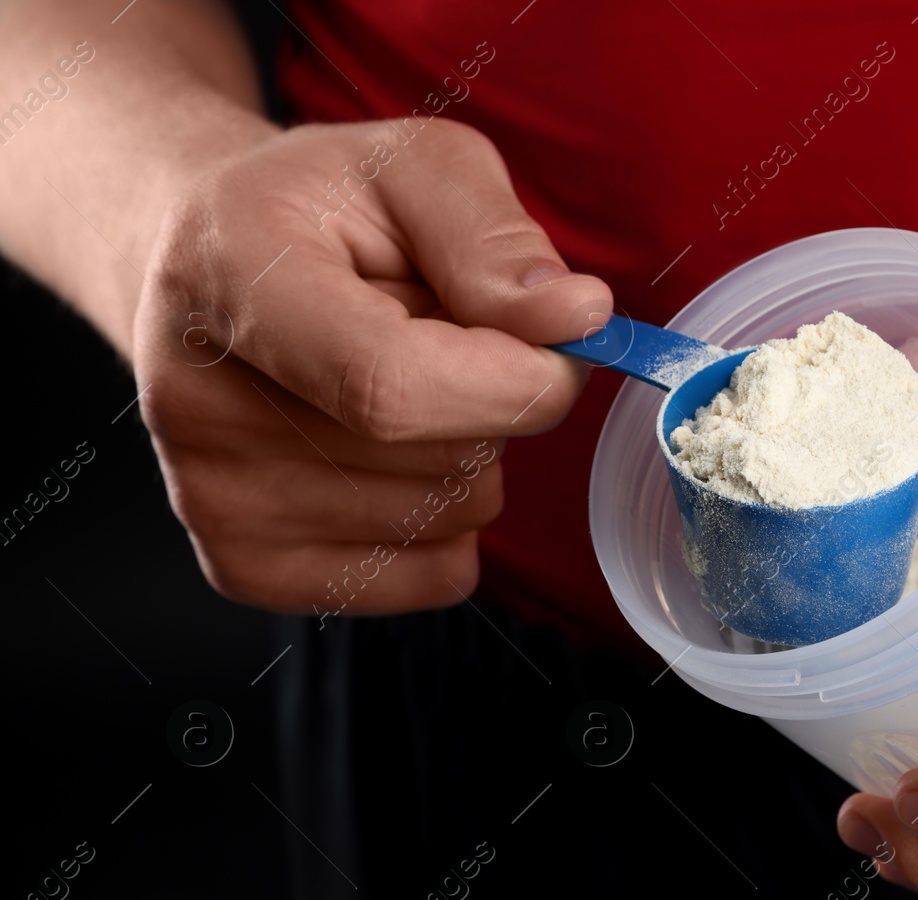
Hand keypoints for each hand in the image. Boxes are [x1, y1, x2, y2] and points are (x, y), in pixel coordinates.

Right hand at [131, 119, 608, 613]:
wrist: (207, 272)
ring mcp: (216, 501)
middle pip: (444, 456)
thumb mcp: (413, 167)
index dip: (513, 380)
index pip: (391, 385)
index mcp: (231, 278)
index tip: (562, 340)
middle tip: (434, 334)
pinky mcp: (248, 570)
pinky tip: (386, 449)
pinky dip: (450, 516)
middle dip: (494, 394)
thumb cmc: (318, 214)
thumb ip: (496, 237)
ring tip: (394, 380)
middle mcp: (199, 405)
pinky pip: (438, 572)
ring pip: (453, 515)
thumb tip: (576, 318)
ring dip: (469, 451)